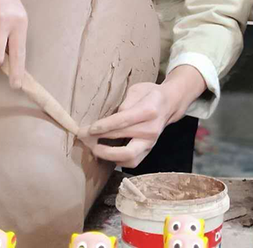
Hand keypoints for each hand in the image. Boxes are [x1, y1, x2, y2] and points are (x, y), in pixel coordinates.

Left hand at [88, 65, 206, 167]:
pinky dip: (117, 160)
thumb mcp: (137, 90)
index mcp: (148, 110)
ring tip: (94, 148)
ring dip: (108, 155)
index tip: (88, 129)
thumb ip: (124, 103)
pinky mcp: (149, 150)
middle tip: (83, 138)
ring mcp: (151, 142)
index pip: (123, 120)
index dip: (104, 126)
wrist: (169, 104)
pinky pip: (132, 162)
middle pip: (122, 138)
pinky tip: (106, 153)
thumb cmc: (149, 94)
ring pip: (128, 157)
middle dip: (100, 139)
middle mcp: (151, 128)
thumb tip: (109, 119)